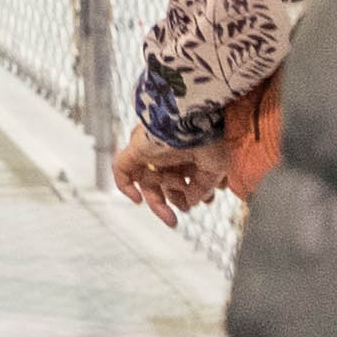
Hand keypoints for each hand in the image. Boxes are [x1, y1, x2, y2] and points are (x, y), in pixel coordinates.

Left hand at [110, 129, 225, 216]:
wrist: (197, 119)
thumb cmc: (210, 136)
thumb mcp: (214, 169)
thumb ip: (202, 189)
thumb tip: (191, 202)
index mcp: (188, 151)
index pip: (185, 175)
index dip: (193, 193)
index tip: (206, 201)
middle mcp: (169, 150)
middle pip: (164, 181)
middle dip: (174, 201)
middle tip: (177, 218)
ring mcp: (151, 150)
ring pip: (148, 181)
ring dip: (157, 201)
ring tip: (171, 213)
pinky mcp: (136, 149)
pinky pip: (122, 169)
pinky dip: (125, 186)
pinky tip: (136, 200)